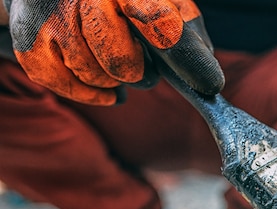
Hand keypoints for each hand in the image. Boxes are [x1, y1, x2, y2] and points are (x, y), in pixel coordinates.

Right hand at [5, 0, 223, 104]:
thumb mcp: (165, 4)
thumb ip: (189, 36)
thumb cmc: (126, 0)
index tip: (209, 85)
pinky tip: (104, 88)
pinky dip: (89, 93)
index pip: (160, 23)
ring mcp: (51, 14)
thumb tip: (208, 80)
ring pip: (94, 76)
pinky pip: (63, 84)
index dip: (186, 57)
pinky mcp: (29, 38)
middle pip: (121, 63)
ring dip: (113, 80)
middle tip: (142, 66)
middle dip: (140, 73)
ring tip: (116, 62)